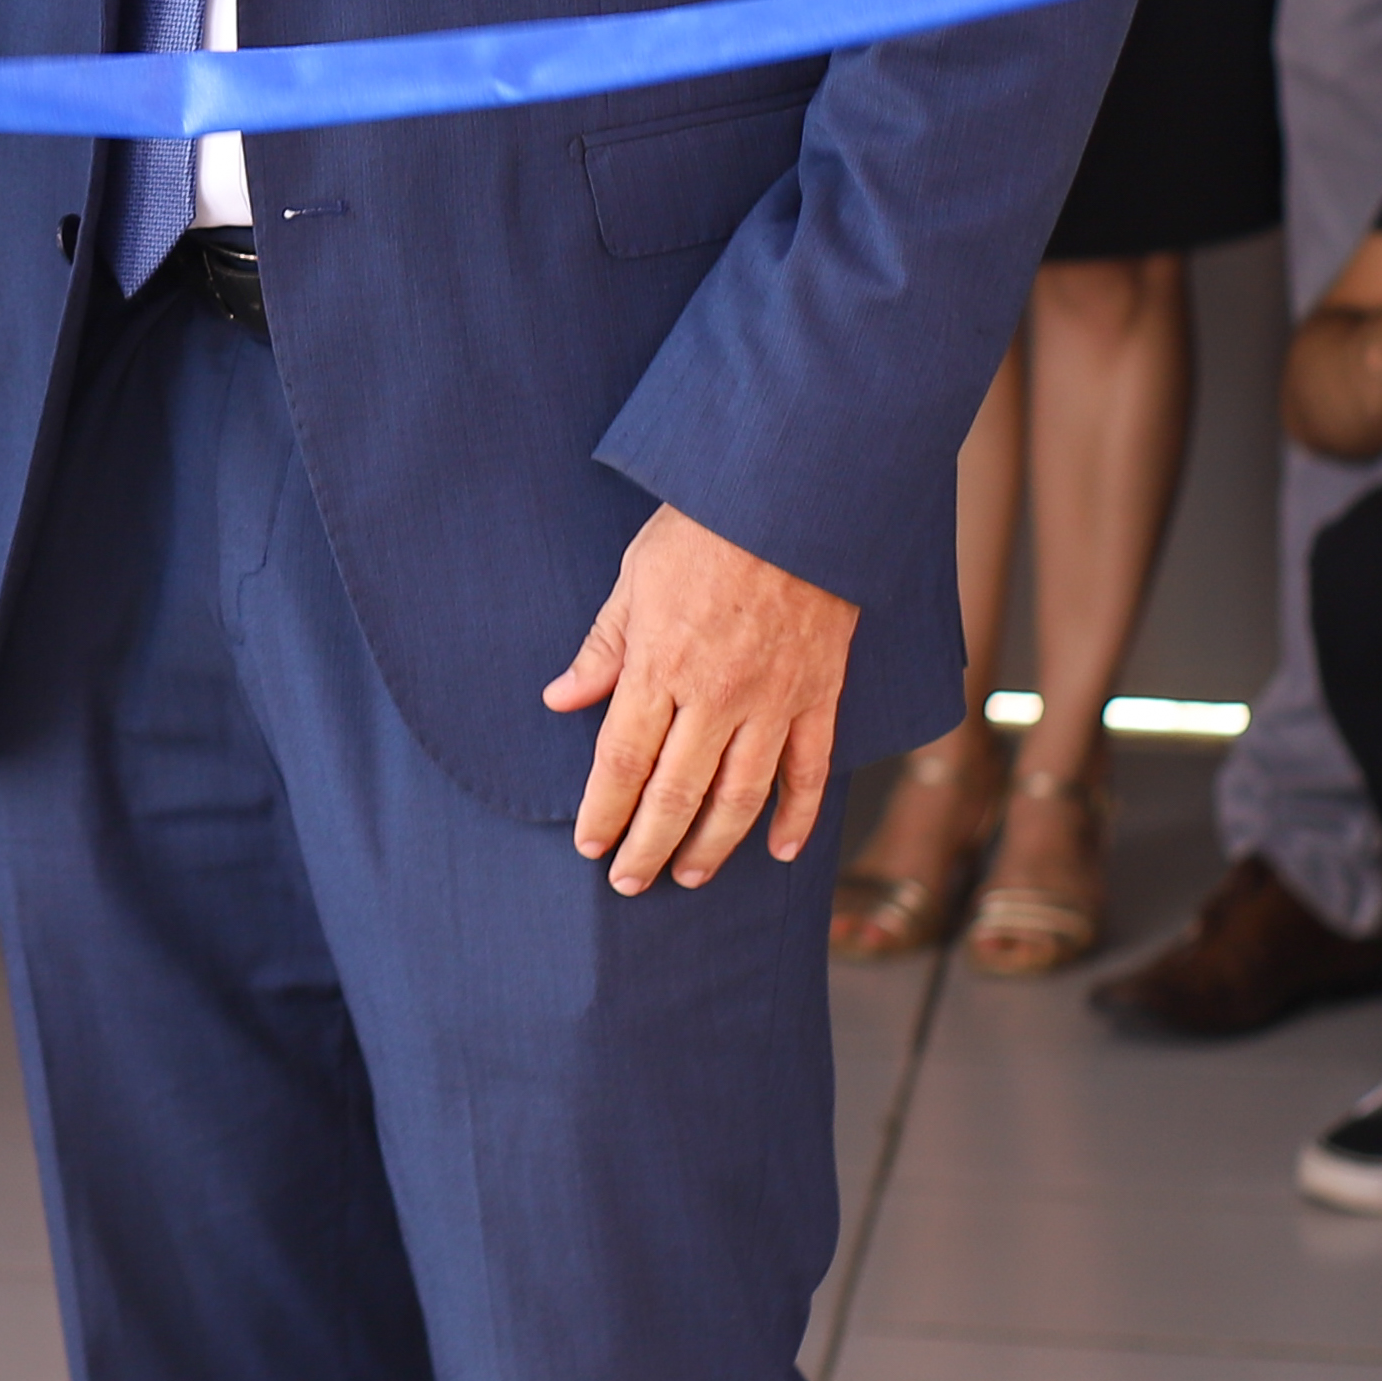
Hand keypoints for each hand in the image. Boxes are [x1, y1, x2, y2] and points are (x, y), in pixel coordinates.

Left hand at [542, 502, 860, 894]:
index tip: (589, 845)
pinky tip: (780, 850)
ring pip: (742, 795)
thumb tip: (561, 700)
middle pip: (677, 792)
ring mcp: (775, 700)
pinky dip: (797, 815)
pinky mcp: (820, 694)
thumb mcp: (635, 577)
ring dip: (713, 844)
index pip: (624, 760)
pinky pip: (809, 770)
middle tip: (630, 883)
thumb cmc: (704, 527)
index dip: (604, 810)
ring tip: (690, 876)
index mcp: (662, 665)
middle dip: (649, 845)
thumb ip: (603, 646)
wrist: (791, 497)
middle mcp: (718, 695)